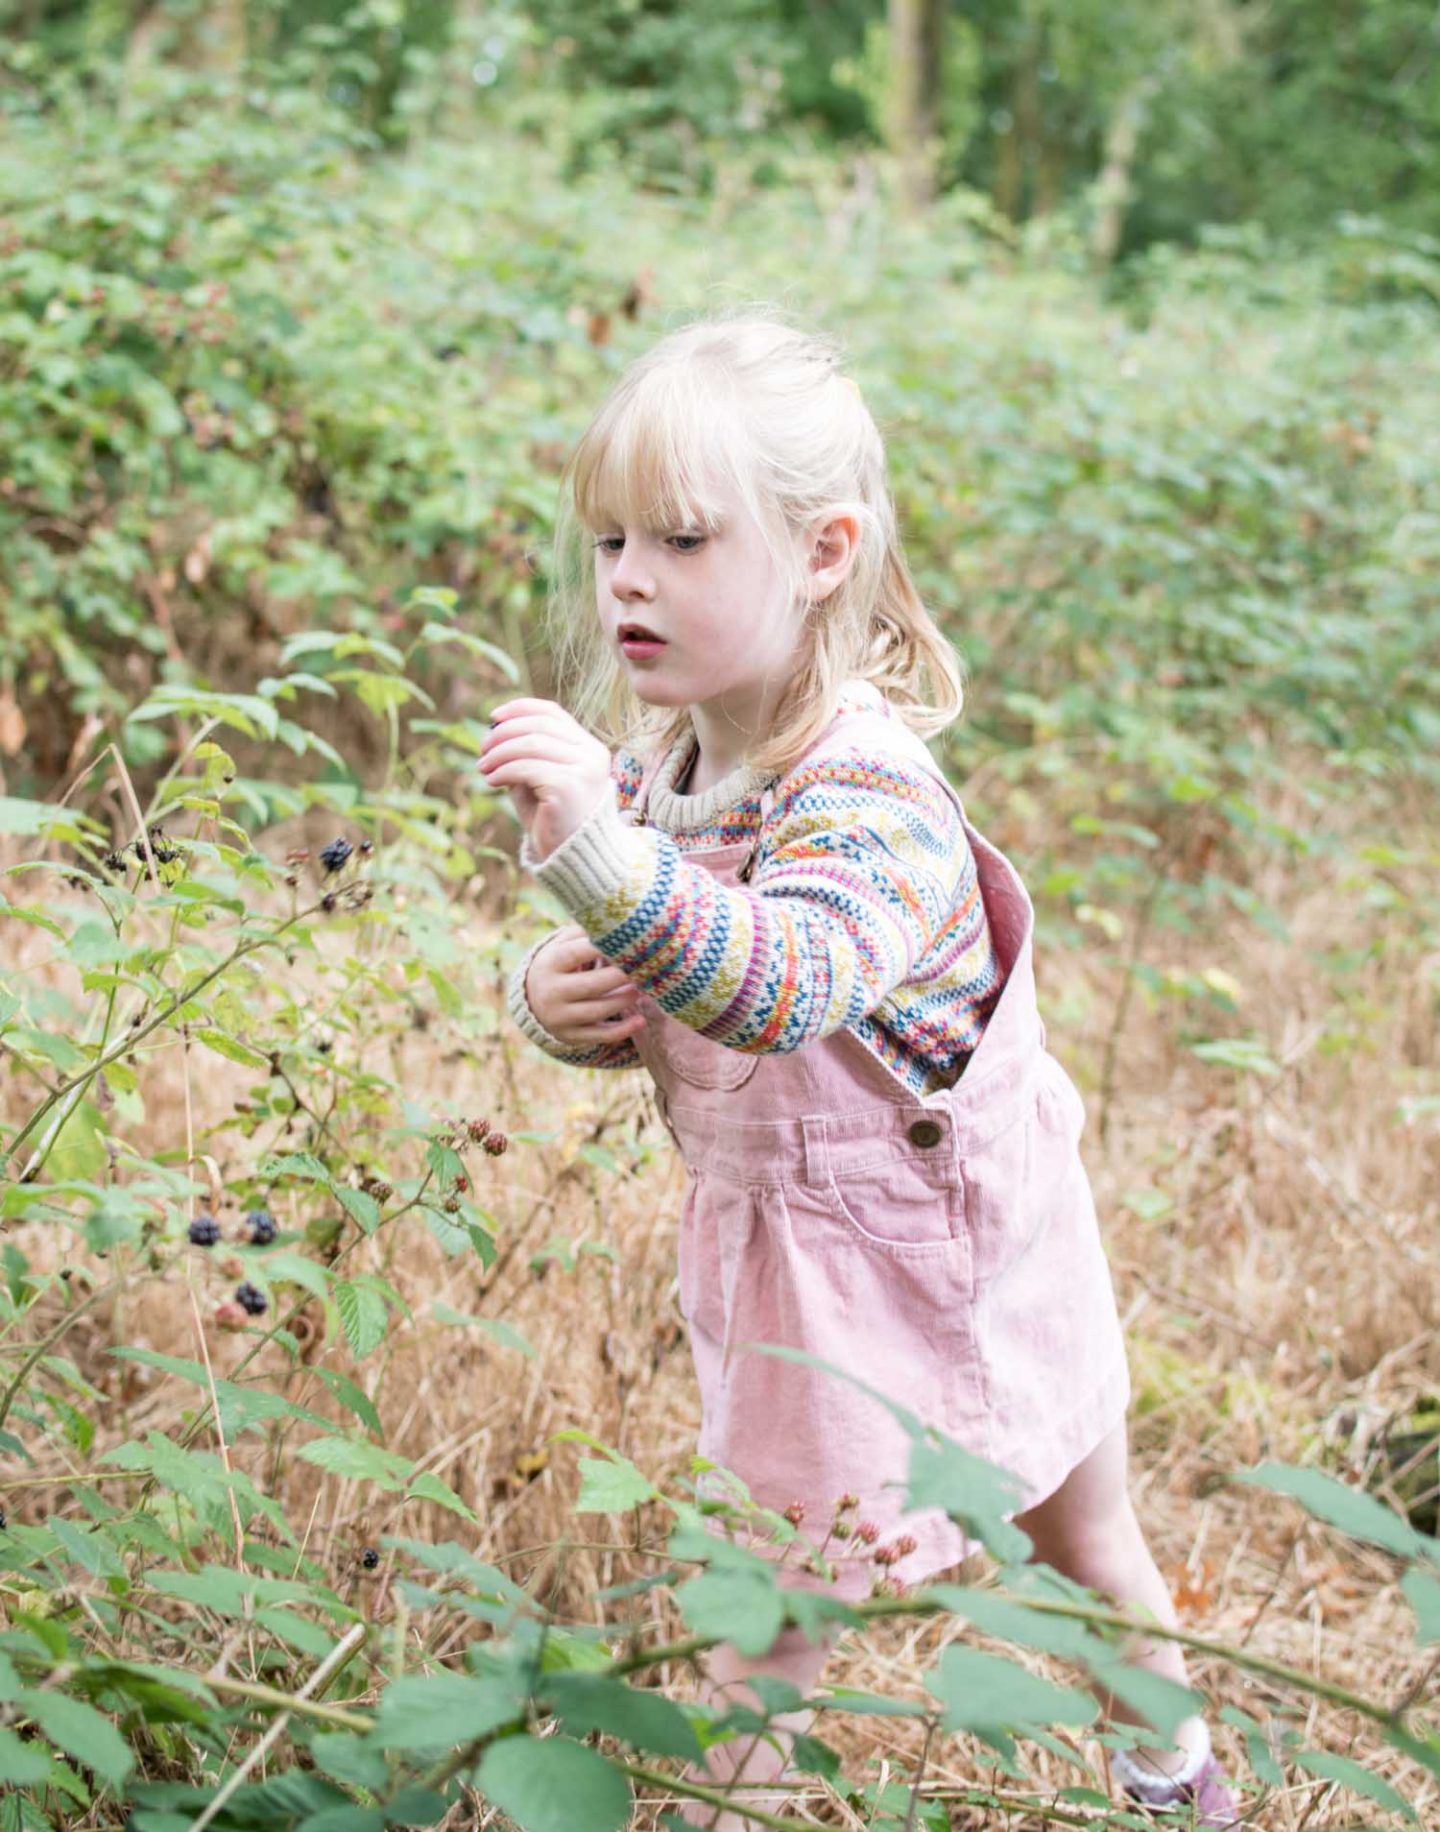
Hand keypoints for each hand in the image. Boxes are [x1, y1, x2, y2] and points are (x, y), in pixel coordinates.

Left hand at [479, 698, 612, 860]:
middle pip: (539, 725)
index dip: (520, 708)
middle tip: (482, 748)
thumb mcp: (538, 779)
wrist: (573, 857)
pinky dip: (503, 771)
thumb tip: (493, 731)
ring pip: (530, 744)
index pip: (552, 712)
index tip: (493, 717)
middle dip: (504, 733)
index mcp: (589, 747)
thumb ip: (524, 754)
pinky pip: (526, 768)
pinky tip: (491, 781)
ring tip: (483, 767)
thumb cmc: (552, 818)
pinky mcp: (567, 786)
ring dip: (499, 753)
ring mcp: (583, 769)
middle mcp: (591, 754)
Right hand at [525, 924, 645, 1046]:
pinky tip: (640, 1021)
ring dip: (623, 1000)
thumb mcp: (562, 945)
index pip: (575, 954)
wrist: (533, 1001)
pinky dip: (622, 1031)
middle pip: (590, 985)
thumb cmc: (560, 965)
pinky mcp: (572, 1035)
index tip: (628, 941)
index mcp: (549, 964)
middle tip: (643, 967)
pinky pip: (599, 1036)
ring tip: (642, 988)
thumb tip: (616, 920)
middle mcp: (552, 992)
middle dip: (620, 977)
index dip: (601, 947)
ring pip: (597, 1011)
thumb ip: (583, 933)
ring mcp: (560, 1017)